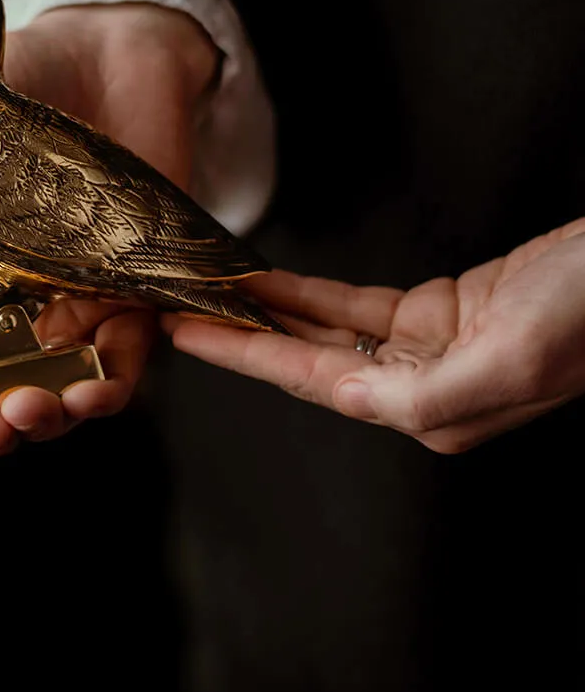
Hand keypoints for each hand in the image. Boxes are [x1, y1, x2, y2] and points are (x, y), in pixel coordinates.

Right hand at [0, 2, 217, 455]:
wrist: (90, 51)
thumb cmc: (1, 98)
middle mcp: (20, 299)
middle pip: (4, 386)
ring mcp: (78, 295)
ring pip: (68, 383)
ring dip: (58, 412)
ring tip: (47, 407)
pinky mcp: (136, 281)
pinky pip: (132, 346)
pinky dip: (117, 376)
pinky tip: (99, 385)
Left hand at [165, 218, 584, 452]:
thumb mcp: (513, 358)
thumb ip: (425, 394)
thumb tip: (347, 399)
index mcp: (430, 412)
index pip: (311, 383)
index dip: (243, 355)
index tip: (186, 334)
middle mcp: (417, 387)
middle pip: (305, 359)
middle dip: (240, 335)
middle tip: (178, 309)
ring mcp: (423, 349)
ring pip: (324, 328)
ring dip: (268, 309)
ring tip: (210, 291)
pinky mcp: (435, 311)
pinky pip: (354, 302)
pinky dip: (310, 290)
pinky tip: (270, 278)